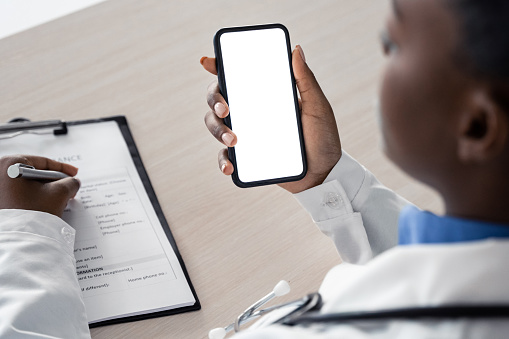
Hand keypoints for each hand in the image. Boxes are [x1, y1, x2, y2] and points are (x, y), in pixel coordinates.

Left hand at [0, 155, 80, 216]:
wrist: (16, 240)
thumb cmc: (31, 214)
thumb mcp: (59, 193)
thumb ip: (71, 183)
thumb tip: (73, 182)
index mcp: (9, 164)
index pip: (42, 162)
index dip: (63, 168)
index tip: (74, 173)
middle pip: (34, 172)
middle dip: (53, 181)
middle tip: (67, 187)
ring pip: (26, 184)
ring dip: (44, 189)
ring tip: (58, 199)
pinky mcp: (0, 202)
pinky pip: (18, 193)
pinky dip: (33, 196)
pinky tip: (44, 205)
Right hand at [202, 45, 341, 192]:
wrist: (323, 174)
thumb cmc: (322, 138)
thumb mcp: (317, 107)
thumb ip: (306, 80)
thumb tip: (296, 50)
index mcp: (265, 95)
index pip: (237, 77)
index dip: (219, 67)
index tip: (208, 63)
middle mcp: (251, 112)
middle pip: (218, 98)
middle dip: (214, 100)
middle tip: (224, 109)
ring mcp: (246, 134)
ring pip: (215, 125)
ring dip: (216, 129)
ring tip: (232, 140)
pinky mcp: (246, 158)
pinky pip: (225, 157)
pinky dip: (223, 161)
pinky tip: (230, 166)